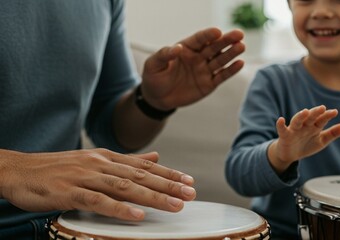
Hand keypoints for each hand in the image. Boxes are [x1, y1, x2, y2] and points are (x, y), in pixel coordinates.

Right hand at [0, 149, 195, 220]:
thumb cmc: (58, 168)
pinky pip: (98, 201)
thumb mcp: (95, 160)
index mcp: (106, 157)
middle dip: (168, 184)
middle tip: (191, 193)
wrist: (19, 169)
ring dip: (152, 196)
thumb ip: (126, 161)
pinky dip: (119, 209)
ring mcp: (85, 177)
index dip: (168, 173)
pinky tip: (137, 215)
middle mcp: (100, 164)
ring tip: (174, 204)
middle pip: (140, 175)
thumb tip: (155, 156)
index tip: (189, 181)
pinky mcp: (69, 192)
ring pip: (124, 187)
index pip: (143, 165)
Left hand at [140, 27, 244, 110]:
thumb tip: (177, 48)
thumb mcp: (153, 65)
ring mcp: (204, 70)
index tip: (217, 32)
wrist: (157, 98)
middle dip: (226, 40)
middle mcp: (198, 57)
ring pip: (220, 60)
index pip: (199, 39)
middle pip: (214, 47)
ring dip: (231, 53)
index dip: (208, 35)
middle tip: (239, 34)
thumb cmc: (154, 77)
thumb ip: (164, 54)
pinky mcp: (209, 84)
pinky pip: (221, 76)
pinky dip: (231, 70)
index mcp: (185, 48)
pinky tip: (240, 63)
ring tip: (241, 46)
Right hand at [269, 105, 339, 172]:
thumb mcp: (321, 141)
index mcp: (314, 126)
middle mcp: (304, 126)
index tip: (334, 112)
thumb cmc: (306, 144)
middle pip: (310, 118)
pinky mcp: (285, 135)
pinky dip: (280, 125)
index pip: (321, 120)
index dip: (327, 116)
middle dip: (315, 113)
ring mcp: (294, 130)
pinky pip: (282, 129)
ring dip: (300, 116)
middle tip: (322, 108)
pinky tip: (281, 120)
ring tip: (305, 111)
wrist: (290, 154)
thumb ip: (332, 134)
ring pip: (297, 121)